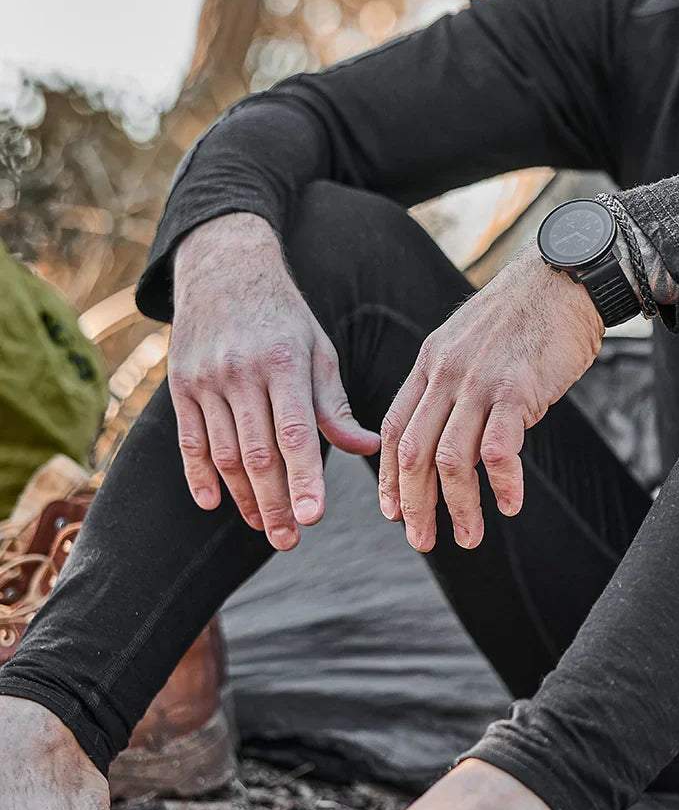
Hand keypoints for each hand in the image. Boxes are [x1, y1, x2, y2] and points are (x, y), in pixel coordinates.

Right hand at [168, 213, 379, 549]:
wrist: (224, 269)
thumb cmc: (285, 317)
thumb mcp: (319, 351)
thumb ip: (336, 405)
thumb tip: (368, 448)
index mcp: (286, 363)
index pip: (296, 434)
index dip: (305, 479)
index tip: (314, 517)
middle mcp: (242, 372)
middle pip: (258, 453)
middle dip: (275, 503)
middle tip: (291, 540)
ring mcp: (206, 379)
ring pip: (224, 452)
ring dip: (243, 497)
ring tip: (266, 526)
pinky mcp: (180, 385)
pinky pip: (188, 440)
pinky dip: (198, 475)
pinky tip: (213, 503)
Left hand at [378, 245, 603, 550]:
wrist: (565, 276)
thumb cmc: (526, 314)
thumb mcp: (471, 341)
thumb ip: (454, 380)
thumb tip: (451, 428)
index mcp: (431, 363)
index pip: (394, 428)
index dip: (388, 476)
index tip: (392, 511)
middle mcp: (446, 373)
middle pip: (413, 452)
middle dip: (413, 504)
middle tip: (421, 541)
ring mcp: (480, 381)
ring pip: (451, 459)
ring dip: (457, 506)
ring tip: (469, 536)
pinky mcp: (517, 389)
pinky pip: (499, 450)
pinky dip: (502, 485)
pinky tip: (511, 505)